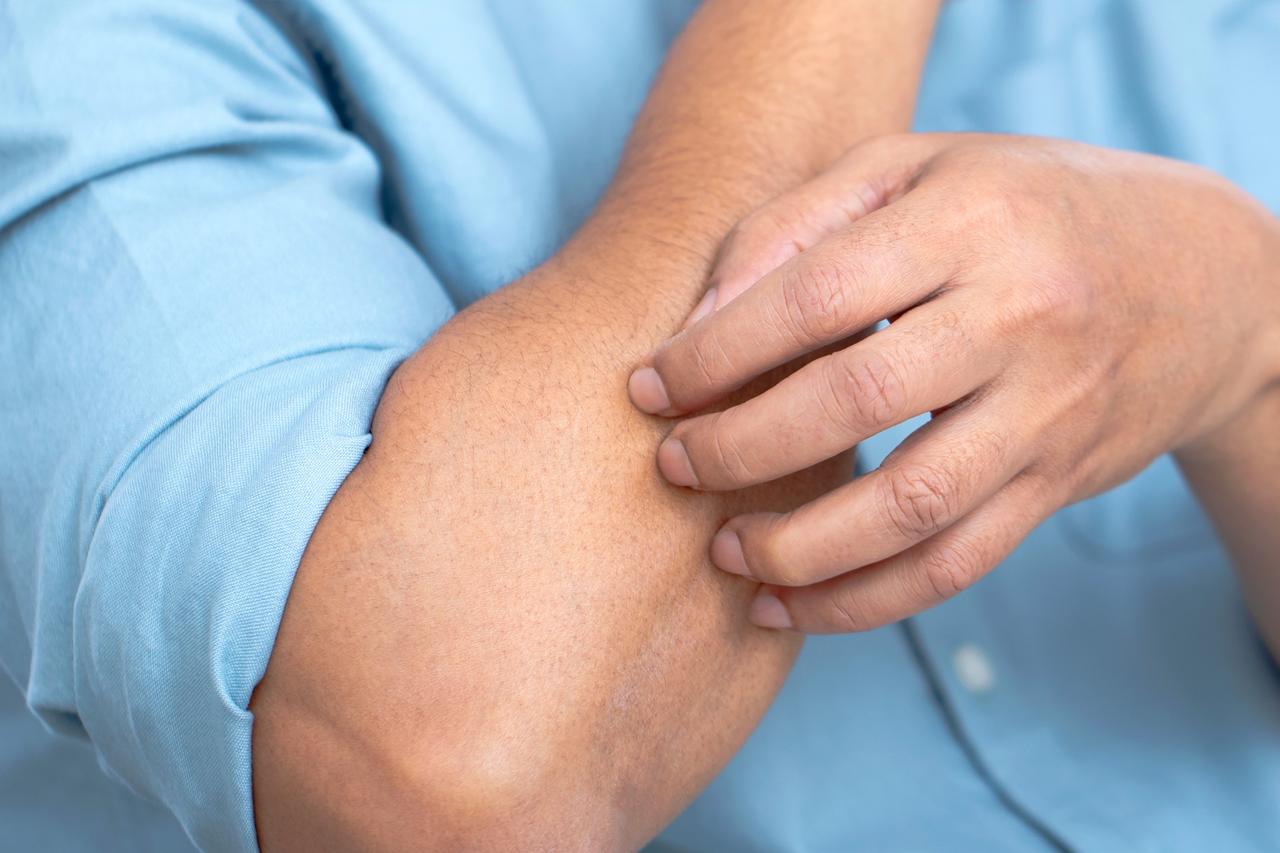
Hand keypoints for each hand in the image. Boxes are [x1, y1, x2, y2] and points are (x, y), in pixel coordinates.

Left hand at [628, 133, 1279, 633]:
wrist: (1205, 277)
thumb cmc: (1026, 206)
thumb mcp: (917, 168)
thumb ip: (799, 223)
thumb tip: (699, 318)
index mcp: (972, 223)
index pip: (819, 296)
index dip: (718, 351)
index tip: (648, 387)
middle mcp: (1020, 318)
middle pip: (856, 401)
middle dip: (741, 447)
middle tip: (672, 466)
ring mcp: (1047, 413)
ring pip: (912, 509)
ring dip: (798, 549)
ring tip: (722, 554)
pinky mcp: (1055, 484)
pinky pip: (955, 566)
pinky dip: (863, 603)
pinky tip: (787, 608)